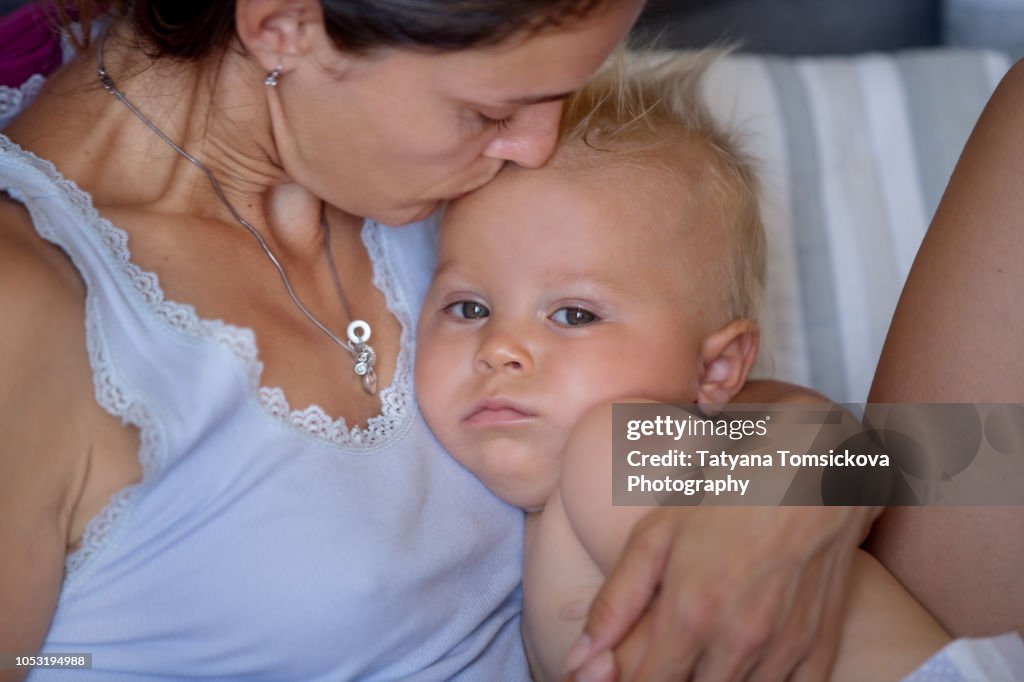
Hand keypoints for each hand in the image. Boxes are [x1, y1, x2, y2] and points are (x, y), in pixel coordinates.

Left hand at [566, 504, 879, 681]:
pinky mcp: (819, 648)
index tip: (624, 673)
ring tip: (704, 652)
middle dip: (672, 680)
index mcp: (690, 614)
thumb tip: (578, 661)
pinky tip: (747, 662)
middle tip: (669, 651)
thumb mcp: (656, 536)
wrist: (811, 471)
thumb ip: (615, 603)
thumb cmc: (725, 497)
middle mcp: (737, 641)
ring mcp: (783, 649)